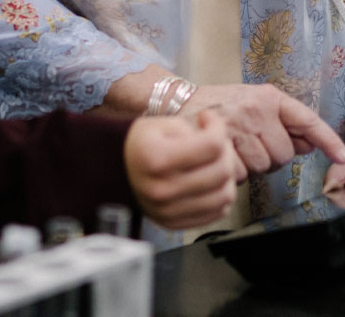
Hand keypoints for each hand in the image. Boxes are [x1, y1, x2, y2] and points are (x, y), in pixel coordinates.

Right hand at [124, 109, 239, 229]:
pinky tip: (211, 182)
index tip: (207, 120)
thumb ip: (198, 131)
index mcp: (156, 158)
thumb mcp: (165, 124)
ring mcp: (167, 211)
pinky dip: (221, 195)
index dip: (217, 126)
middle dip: (226, 151)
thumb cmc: (144, 143)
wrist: (116, 170)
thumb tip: (224, 144)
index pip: (212, 145)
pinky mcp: (174, 224)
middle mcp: (161, 189)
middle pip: (221, 171)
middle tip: (215, 142)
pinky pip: (216, 213)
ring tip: (216, 163)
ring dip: (228, 175)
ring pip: (225, 196)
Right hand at [179, 83, 344, 180]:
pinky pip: (241, 173)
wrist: (176, 103)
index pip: (307, 120)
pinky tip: (224, 155)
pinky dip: (234, 171)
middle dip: (270, 157)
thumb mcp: (255, 104)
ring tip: (235, 148)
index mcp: (269, 97)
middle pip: (283, 154)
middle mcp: (256, 109)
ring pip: (263, 166)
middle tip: (251, 144)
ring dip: (251, 166)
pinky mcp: (221, 144)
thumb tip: (310, 145)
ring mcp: (238, 126)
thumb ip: (283, 124)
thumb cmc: (218, 106)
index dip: (329, 141)